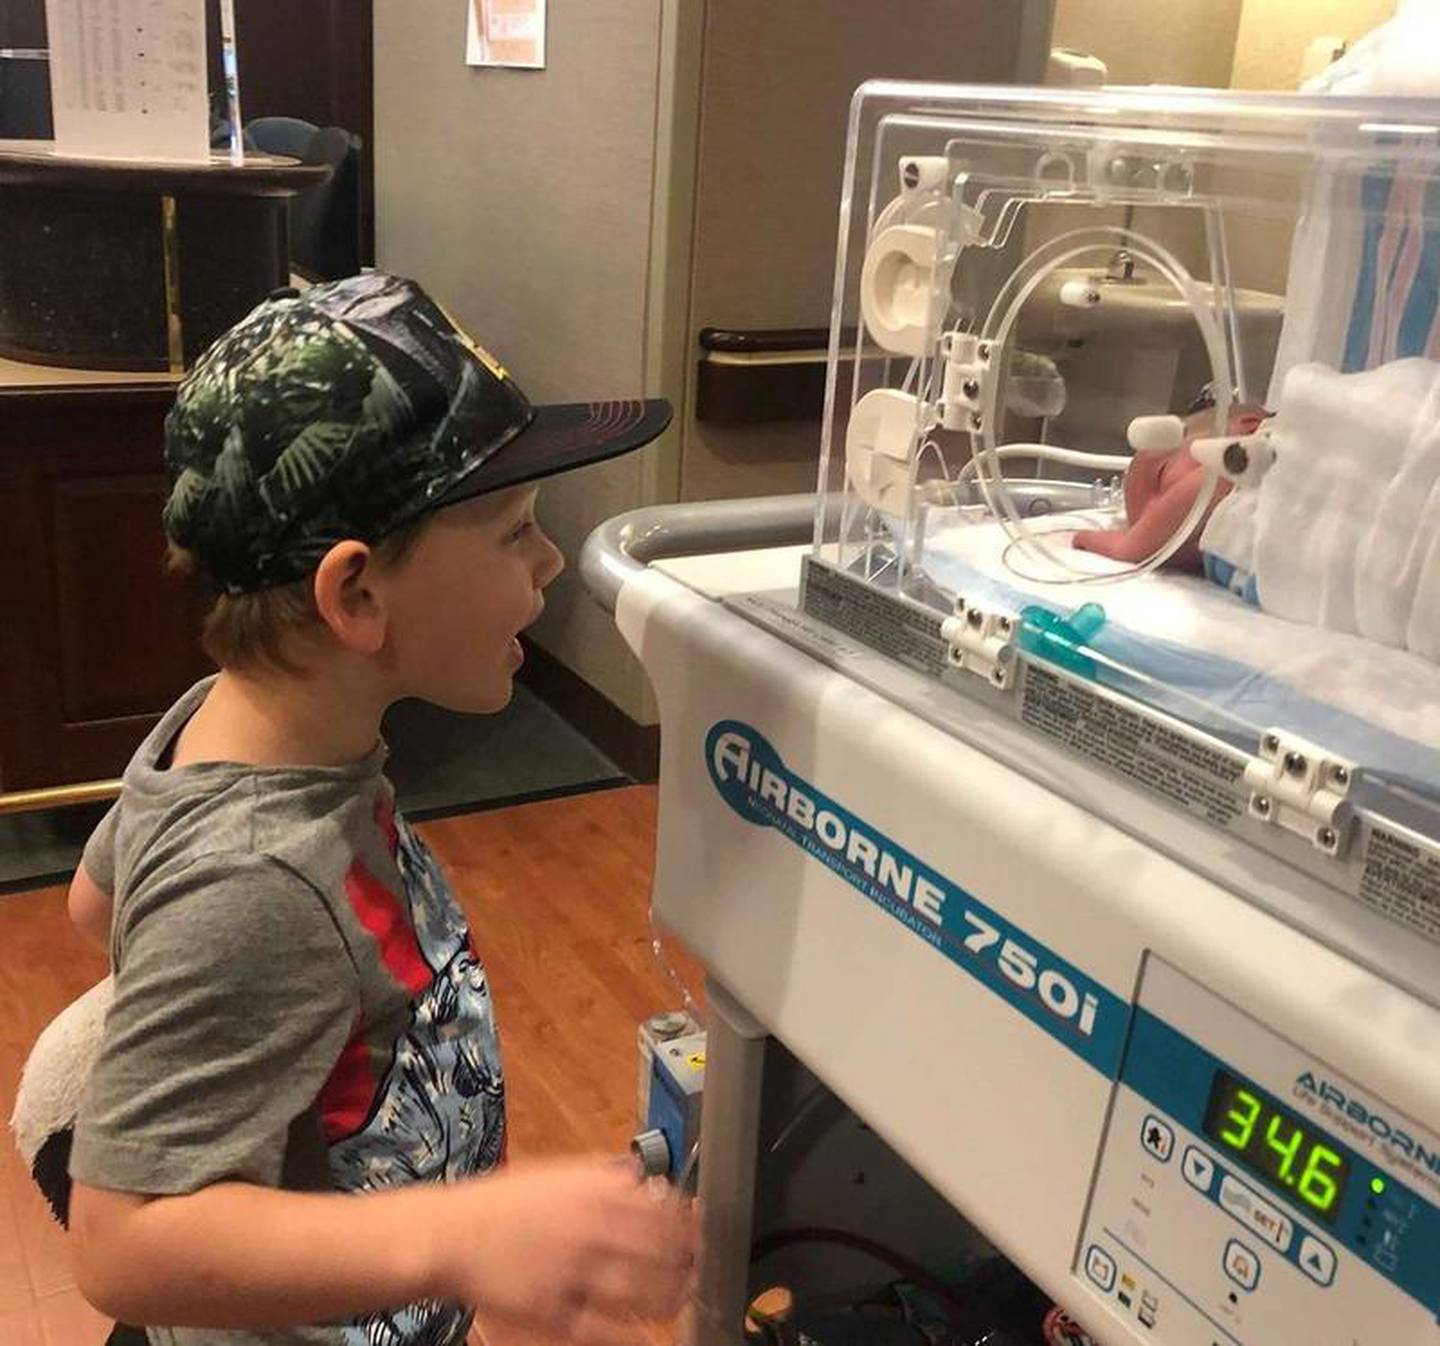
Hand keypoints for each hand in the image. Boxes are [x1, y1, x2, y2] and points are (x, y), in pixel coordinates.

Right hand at [433, 1157, 699, 1345]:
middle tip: (698, 1266)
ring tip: (682, 1297)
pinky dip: (634, 1336)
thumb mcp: (558, 1172)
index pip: (664, 1209)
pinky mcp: (556, 1314)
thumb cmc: (506, 1202)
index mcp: (596, 1194)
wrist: (453, 1235)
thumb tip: (642, 1174)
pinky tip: (648, 1335)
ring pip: (644, 1294)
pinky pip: (606, 1332)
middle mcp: (593, 1232)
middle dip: (689, 1261)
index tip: (701, 1227)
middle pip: (663, 1253)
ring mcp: (576, 1276)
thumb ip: (604, 1173)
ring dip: (672, 1297)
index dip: (690, 1222)